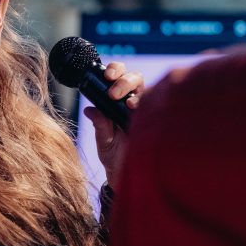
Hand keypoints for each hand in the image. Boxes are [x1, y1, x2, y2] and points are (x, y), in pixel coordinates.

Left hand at [83, 61, 143, 191]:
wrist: (127, 175)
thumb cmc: (113, 155)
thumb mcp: (103, 141)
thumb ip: (99, 125)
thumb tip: (89, 110)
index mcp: (116, 102)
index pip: (118, 76)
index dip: (114, 70)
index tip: (106, 76)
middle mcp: (132, 101)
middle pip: (133, 77)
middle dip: (123, 79)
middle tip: (112, 93)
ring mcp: (145, 109)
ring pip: (144, 86)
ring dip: (133, 88)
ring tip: (125, 101)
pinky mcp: (155, 118)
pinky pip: (155, 103)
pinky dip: (145, 102)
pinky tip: (135, 108)